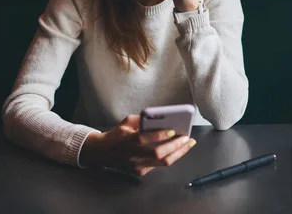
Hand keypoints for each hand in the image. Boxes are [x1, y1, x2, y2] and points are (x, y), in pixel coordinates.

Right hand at [79, 115, 196, 176]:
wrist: (103, 153)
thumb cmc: (117, 134)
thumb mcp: (126, 122)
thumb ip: (141, 119)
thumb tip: (159, 117)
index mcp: (129, 140)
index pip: (147, 139)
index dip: (161, 135)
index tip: (173, 130)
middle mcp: (134, 155)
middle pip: (159, 153)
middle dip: (176, 146)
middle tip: (188, 138)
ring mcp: (138, 166)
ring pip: (163, 163)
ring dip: (178, 154)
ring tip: (188, 145)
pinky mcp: (140, 173)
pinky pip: (159, 165)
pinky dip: (170, 157)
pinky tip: (178, 150)